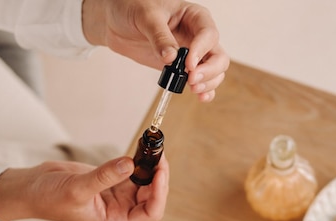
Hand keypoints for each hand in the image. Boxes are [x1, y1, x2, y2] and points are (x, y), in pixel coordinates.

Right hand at [0, 156, 168, 220]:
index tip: (159, 172)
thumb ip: (104, 177)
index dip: (159, 193)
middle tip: (159, 155)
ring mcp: (117, 195)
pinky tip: (141, 149)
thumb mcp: (77, 188)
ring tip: (152, 148)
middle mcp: (120, 209)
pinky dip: (139, 160)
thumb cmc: (49, 199)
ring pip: (145, 181)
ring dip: (151, 166)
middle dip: (159, 177)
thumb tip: (130, 163)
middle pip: (153, 195)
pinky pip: (132, 170)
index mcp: (116, 220)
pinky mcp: (111, 180)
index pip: (150, 212)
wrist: (31, 189)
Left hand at [82, 0, 229, 101]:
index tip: (188, 64)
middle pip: (218, 56)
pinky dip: (206, 91)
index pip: (208, 34)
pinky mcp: (184, 69)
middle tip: (191, 80)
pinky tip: (200, 96)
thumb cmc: (133, 8)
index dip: (201, 50)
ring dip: (208, 83)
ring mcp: (193, 54)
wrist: (117, 22)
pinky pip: (202, 82)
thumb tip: (171, 58)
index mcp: (194, 17)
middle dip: (209, 70)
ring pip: (214, 71)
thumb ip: (159, 36)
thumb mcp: (146, 17)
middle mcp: (198, 36)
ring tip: (192, 88)